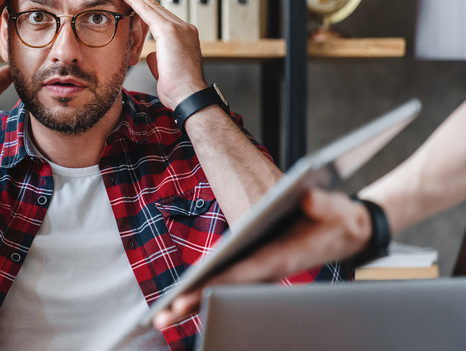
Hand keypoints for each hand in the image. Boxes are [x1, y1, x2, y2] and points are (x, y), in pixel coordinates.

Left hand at [120, 0, 206, 108]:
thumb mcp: (166, 69)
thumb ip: (160, 58)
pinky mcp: (171, 31)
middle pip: (158, 7)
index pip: (162, 17)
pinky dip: (136, 2)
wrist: (188, 95)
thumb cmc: (178, 89)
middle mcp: (184, 28)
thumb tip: (154, 55)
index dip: (148, 6)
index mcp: (184, 37)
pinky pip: (149, 12)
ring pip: (153, 6)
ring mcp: (180, 28)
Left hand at [151, 189, 371, 330]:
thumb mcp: (337, 208)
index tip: (191, 294)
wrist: (351, 232)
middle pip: (228, 287)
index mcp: (285, 256)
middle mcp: (270, 268)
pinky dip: (209, 290)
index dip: (218, 283)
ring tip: (165, 314)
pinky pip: (231, 282)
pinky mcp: (260, 267)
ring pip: (226, 289)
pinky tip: (187, 298)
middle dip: (196, 301)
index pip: (246, 272)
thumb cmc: (341, 221)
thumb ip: (323, 203)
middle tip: (163, 316)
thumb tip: (306, 197)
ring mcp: (264, 270)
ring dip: (197, 301)